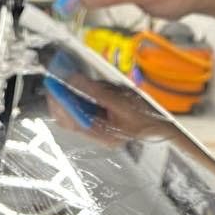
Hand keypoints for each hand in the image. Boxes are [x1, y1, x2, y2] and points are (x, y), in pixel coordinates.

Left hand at [44, 70, 177, 145]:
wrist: (162, 124)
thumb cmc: (146, 115)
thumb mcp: (120, 99)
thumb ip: (94, 90)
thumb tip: (72, 79)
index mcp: (101, 134)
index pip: (70, 120)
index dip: (58, 101)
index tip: (52, 83)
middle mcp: (96, 134)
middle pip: (67, 118)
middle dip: (58, 98)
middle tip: (53, 79)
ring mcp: (97, 129)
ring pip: (72, 113)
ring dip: (67, 96)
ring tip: (66, 80)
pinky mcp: (99, 121)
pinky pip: (82, 110)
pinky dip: (77, 97)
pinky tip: (78, 85)